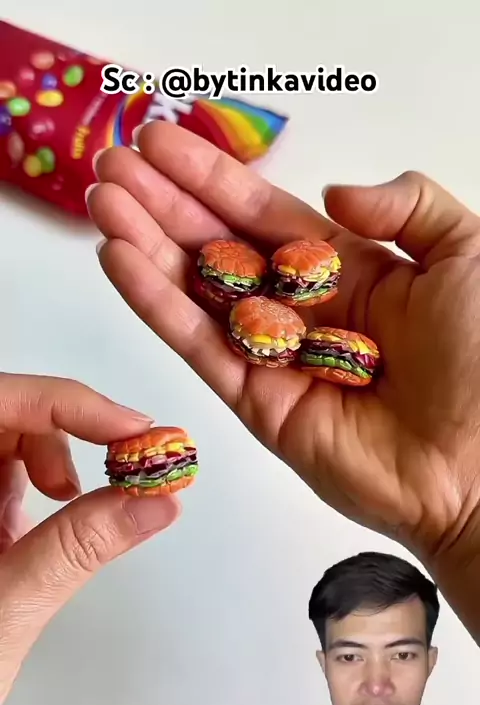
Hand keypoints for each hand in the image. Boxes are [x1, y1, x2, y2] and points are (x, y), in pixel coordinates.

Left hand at [0, 373, 179, 704]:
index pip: (1, 401)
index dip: (69, 404)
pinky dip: (44, 483)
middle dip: (69, 430)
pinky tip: (57, 513)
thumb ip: (80, 546)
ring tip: (78, 500)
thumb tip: (154, 500)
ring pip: (9, 438)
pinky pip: (7, 474)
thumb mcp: (11, 608)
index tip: (131, 430)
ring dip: (56, 458)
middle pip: (8, 413)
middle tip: (126, 462)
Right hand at [87, 123, 479, 627]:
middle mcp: (304, 311)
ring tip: (102, 203)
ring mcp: (276, 358)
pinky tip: (122, 262)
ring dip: (146, 246)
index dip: (212, 177)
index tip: (162, 142)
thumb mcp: (466, 252)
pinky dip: (157, 306)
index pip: (265, 214)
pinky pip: (199, 347)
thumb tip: (331, 193)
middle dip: (163, 205)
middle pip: (219, 247)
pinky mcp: (257, 404)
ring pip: (197, 292)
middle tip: (112, 165)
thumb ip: (405, 204)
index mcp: (350, 270)